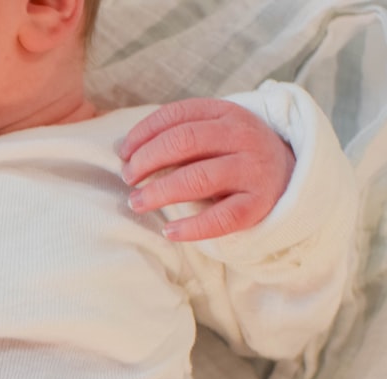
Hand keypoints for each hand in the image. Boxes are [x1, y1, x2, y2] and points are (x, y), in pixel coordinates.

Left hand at [118, 97, 295, 240]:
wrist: (289, 177)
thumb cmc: (233, 155)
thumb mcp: (213, 133)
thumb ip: (178, 135)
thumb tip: (125, 153)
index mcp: (226, 112)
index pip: (177, 115)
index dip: (143, 133)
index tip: (123, 153)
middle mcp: (242, 137)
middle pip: (183, 142)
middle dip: (147, 160)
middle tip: (127, 179)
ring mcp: (252, 170)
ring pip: (198, 178)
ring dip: (159, 192)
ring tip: (136, 203)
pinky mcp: (258, 204)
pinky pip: (221, 218)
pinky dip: (191, 227)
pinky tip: (168, 231)